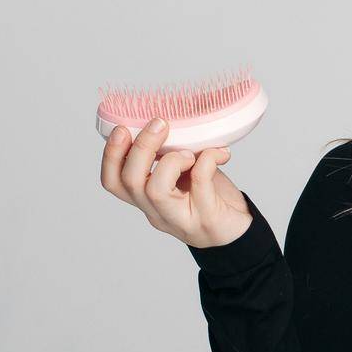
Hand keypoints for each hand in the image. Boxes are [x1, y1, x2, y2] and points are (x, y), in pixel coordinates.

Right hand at [100, 117, 252, 248]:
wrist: (240, 232)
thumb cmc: (213, 199)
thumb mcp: (186, 175)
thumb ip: (173, 155)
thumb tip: (169, 119)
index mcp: (147, 200)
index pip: (113, 182)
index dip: (110, 154)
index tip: (122, 129)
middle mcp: (158, 212)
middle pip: (130, 182)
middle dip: (141, 147)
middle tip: (160, 124)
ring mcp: (181, 219)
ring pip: (155, 190)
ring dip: (170, 160)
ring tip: (189, 151)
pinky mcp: (207, 219)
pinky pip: (200, 185)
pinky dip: (207, 161)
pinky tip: (219, 154)